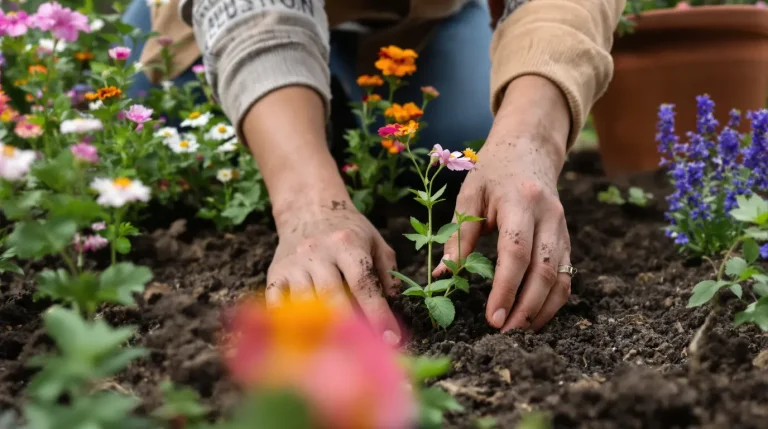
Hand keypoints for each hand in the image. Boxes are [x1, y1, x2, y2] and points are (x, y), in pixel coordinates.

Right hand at [240, 87, 400, 344]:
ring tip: (336, 355)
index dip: (377, 313)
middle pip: (332, 295)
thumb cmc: (348, 230)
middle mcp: (319, 254)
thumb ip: (387, 269)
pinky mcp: (275, 275)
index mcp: (347, 246)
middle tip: (365, 353)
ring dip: (320, 329)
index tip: (392, 340)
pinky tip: (299, 343)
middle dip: (349, 327)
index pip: (363, 283)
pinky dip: (286, 324)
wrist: (308, 208)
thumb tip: (395, 301)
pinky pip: (277, 304)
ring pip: (304, 302)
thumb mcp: (374, 240)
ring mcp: (295, 265)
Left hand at [434, 76, 572, 331]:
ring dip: (542, 309)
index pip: (516, 253)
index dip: (505, 288)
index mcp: (519, 203)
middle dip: (525, 307)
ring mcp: (561, 228)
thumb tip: (444, 274)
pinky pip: (565, 274)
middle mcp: (548, 216)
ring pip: (560, 277)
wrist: (529, 150)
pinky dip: (553, 300)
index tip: (492, 317)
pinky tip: (535, 316)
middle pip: (542, 271)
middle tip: (503, 332)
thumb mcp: (469, 196)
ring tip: (518, 330)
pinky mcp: (566, 238)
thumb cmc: (492, 173)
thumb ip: (459, 235)